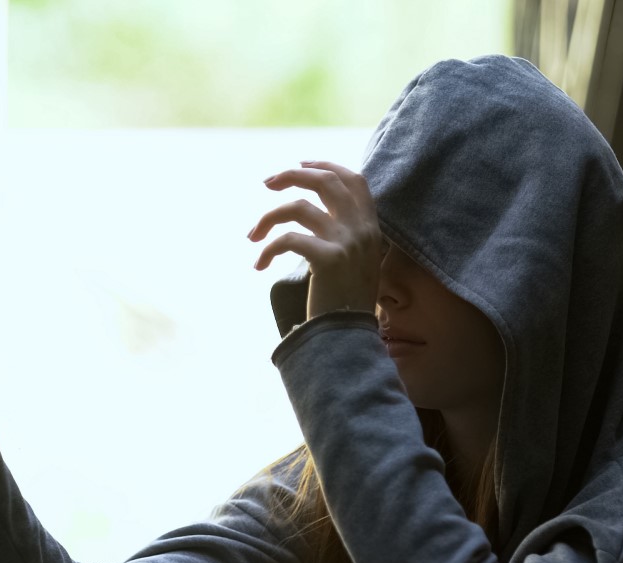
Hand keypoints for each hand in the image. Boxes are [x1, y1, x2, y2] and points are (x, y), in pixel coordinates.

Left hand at [248, 161, 381, 320]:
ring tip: (252, 235)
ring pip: (299, 207)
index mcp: (371, 228)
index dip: (326, 165)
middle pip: (326, 181)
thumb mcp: (356, 264)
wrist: (349, 337)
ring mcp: (347, 243)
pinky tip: (259, 264)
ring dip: (268, 216)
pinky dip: (268, 249)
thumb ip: (345, 237)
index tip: (301, 164)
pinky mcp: (329, 259)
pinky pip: (289, 239)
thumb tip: (314, 215)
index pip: (355, 180)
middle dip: (292, 175)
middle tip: (266, 183)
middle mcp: (362, 230)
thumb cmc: (346, 305)